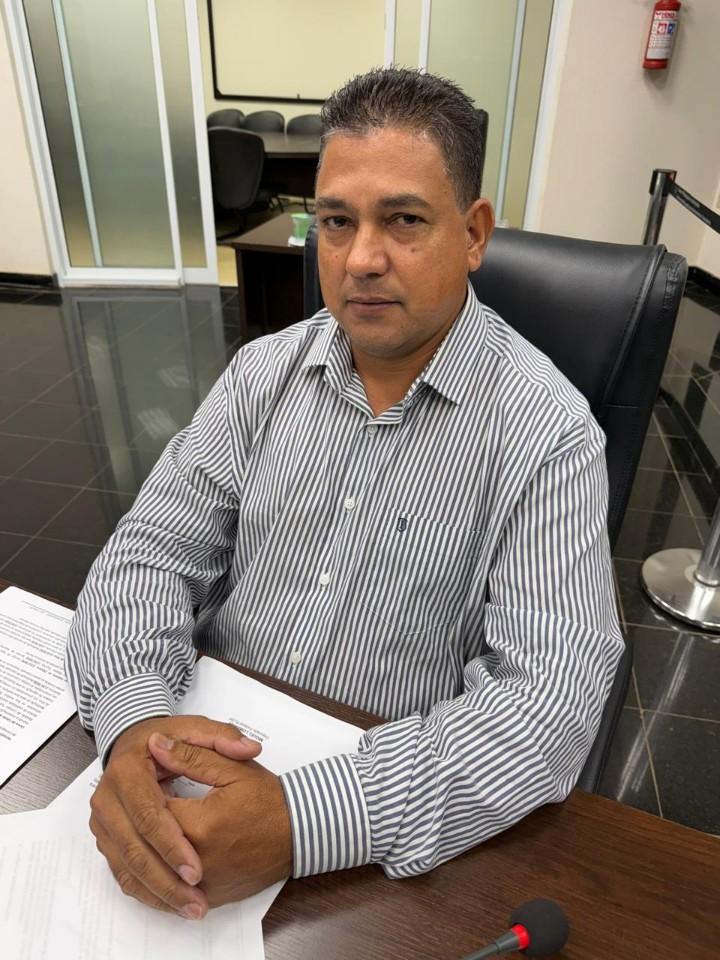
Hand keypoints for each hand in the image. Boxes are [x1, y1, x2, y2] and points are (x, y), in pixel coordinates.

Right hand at [90, 715, 261, 918]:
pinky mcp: (105, 836)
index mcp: (127, 771)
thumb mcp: (197, 727)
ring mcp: (102, 820)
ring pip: (126, 866)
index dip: (173, 845)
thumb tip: (249, 749)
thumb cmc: (168, 736)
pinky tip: (172, 903)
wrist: (135, 740)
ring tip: (191, 908)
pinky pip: (121, 871)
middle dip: (165, 879)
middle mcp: (107, 797)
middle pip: (133, 848)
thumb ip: (224, 738)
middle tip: (197, 899)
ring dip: (157, 892)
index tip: (198, 870)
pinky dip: (146, 890)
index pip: (149, 815)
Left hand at [148, 734, 292, 906]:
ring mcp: (204, 885)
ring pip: (156, 874)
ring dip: (144, 854)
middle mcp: (198, 862)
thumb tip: (155, 744)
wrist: (300, 832)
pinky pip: (173, 893)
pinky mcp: (211, 897)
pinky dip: (160, 878)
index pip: (150, 811)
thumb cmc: (268, 799)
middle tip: (139, 807)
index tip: (145, 782)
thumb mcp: (231, 768)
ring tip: (144, 832)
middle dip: (140, 825)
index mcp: (200, 825)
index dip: (143, 794)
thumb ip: (189, 756)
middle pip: (149, 846)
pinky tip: (157, 860)